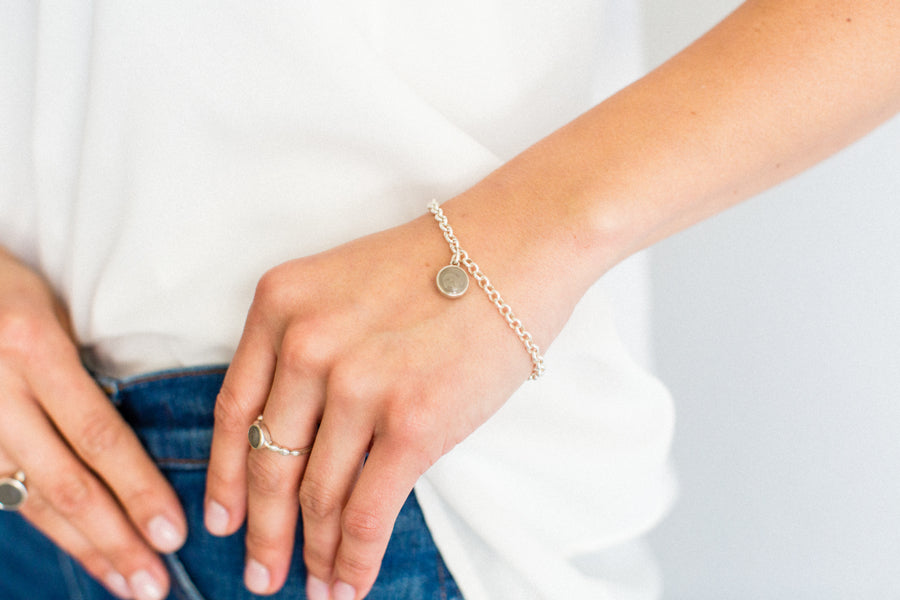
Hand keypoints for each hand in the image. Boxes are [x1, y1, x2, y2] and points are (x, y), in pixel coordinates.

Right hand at [0, 249, 186, 599]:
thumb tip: (140, 438)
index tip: (173, 531)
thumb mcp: (52, 312)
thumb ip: (85, 372)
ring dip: (84, 548)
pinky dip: (48, 529)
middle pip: (66, 481)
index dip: (136, 488)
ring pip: (31, 501)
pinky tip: (81, 552)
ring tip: (126, 583)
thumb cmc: (6, 292)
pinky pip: (7, 496)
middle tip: (155, 583)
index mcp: (34, 349)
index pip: (98, 434)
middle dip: (115, 538)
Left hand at [205, 202, 552, 598]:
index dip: (224, 478)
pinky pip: (367, 512)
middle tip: (262, 573)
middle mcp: (306, 346)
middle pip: (269, 463)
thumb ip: (309, 347)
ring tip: (315, 585)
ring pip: (317, 497)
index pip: (235, 411)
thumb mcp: (345, 285)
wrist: (517, 245)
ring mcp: (357, 386)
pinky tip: (350, 582)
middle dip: (264, 532)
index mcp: (280, 307)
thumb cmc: (442, 264)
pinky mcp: (412, 423)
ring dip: (313, 554)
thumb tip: (302, 436)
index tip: (223, 520)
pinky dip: (354, 559)